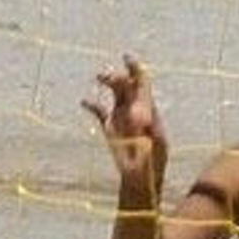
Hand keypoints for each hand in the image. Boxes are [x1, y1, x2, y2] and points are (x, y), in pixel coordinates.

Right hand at [81, 53, 166, 182]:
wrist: (140, 181)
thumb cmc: (151, 165)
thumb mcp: (153, 146)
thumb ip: (147, 129)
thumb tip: (139, 114)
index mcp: (149, 111)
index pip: (143, 84)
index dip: (136, 69)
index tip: (127, 57)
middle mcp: (135, 110)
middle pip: (127, 85)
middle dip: (119, 76)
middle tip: (109, 76)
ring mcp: (122, 118)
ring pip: (115, 93)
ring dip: (108, 82)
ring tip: (100, 77)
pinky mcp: (109, 128)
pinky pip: (99, 111)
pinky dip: (92, 104)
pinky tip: (84, 101)